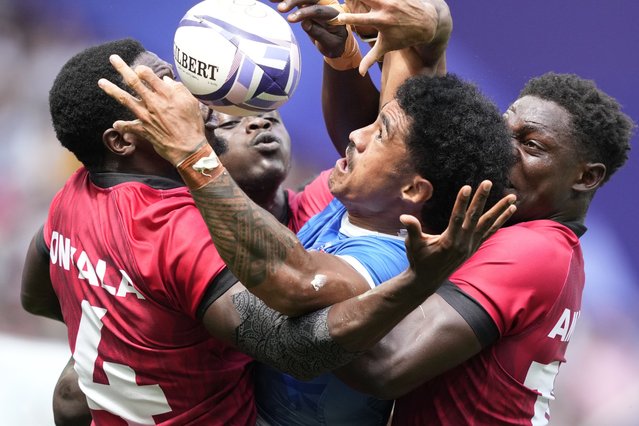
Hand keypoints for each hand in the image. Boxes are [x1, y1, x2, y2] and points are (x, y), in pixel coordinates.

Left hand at [97, 55, 205, 165]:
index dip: (142, 69)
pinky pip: (128, 126)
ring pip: (125, 99)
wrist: (188, 148)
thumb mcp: (191, 103)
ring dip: (111, 89)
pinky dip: (121, 125)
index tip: (139, 69)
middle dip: (121, 68)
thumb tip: (165, 80)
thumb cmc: (192, 124)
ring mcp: (145, 116)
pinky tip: (115, 124)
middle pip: (133, 82)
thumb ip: (178, 89)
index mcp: (165, 94)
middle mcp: (152, 102)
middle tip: (113, 58)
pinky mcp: (143, 129)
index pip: (148, 75)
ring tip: (101, 82)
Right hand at [283, 0, 349, 58]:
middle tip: (281, 8)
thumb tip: (305, 24)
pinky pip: (296, 0)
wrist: (336, 42)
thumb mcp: (331, 44)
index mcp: (334, 14)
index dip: (304, 13)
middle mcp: (326, 4)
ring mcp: (317, 3)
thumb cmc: (335, 44)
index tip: (290, 19)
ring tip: (272, 0)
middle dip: (294, 0)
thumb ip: (320, 34)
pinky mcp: (308, 4)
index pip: (319, 10)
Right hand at [332, 0, 451, 74]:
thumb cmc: (404, 37)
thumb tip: (360, 73)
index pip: (359, 20)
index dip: (347, 19)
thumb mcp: (386, 47)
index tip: (338, 18)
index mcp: (380, 21)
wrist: (428, 24)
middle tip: (347, 0)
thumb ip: (370, 58)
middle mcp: (386, 7)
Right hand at [400, 181, 515, 294]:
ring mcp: (471, 245)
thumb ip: (412, 230)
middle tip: (488, 183)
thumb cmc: (419, 259)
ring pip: (488, 224)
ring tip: (512, 197)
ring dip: (500, 210)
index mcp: (449, 241)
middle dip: (481, 199)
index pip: (457, 218)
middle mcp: (463, 243)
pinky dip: (500, 220)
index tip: (467, 187)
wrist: (428, 279)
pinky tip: (509, 210)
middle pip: (475, 217)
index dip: (462, 203)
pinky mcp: (474, 246)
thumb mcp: (413, 245)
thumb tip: (404, 217)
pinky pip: (490, 231)